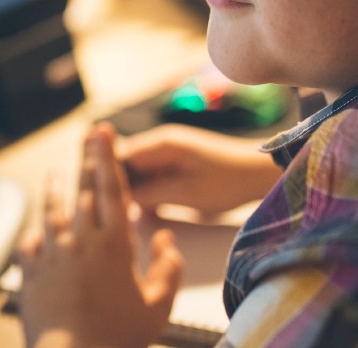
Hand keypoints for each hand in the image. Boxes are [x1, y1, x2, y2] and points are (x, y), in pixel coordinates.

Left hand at [17, 123, 183, 347]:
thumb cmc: (119, 337)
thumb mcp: (158, 306)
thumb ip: (168, 268)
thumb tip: (167, 239)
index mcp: (115, 245)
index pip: (112, 189)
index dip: (107, 157)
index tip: (103, 133)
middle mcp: (81, 242)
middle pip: (83, 191)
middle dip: (85, 160)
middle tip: (85, 136)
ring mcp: (53, 255)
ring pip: (52, 211)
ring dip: (54, 188)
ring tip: (54, 172)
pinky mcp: (31, 274)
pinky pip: (29, 245)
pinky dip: (33, 234)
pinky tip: (34, 230)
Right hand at [119, 124, 280, 216]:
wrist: (262, 174)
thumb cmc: (227, 182)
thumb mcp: (186, 192)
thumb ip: (150, 193)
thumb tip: (119, 199)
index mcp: (161, 143)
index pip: (117, 155)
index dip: (104, 176)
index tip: (96, 201)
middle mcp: (160, 143)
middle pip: (124, 163)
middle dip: (117, 186)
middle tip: (111, 214)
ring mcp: (169, 152)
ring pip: (138, 172)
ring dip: (133, 191)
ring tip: (127, 215)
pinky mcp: (178, 164)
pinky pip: (153, 176)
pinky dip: (149, 192)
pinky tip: (149, 212)